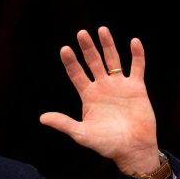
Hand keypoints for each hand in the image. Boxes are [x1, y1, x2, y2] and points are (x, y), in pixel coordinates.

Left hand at [39, 27, 161, 174]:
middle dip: (87, 48)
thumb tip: (42, 118)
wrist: (133, 149)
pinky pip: (137, 67)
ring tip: (102, 29)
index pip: (77, 74)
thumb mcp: (82, 134)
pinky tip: (134, 42)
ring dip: (108, 45)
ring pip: (113, 60)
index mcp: (88, 96)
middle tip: (81, 33)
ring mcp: (120, 86)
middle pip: (93, 62)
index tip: (65, 49)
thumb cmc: (107, 144)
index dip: (71, 62)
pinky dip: (137, 55)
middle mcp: (103, 87)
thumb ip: (64, 124)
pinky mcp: (137, 88)